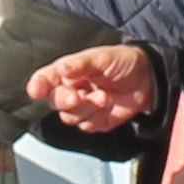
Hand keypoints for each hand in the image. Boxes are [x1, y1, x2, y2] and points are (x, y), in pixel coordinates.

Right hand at [28, 43, 157, 132]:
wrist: (148, 79)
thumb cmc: (123, 62)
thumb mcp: (102, 57)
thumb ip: (80, 64)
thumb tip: (61, 68)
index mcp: (68, 72)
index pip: (45, 79)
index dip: (38, 85)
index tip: (35, 90)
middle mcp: (71, 89)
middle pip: (55, 102)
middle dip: (66, 100)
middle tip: (79, 96)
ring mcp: (82, 107)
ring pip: (69, 117)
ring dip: (86, 108)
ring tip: (104, 96)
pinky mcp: (94, 121)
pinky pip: (86, 126)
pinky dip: (97, 117)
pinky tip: (108, 106)